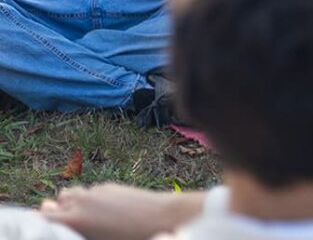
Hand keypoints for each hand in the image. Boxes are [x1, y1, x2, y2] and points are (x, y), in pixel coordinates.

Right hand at [41, 183, 191, 239]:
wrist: (161, 217)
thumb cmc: (130, 237)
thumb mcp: (95, 238)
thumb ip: (74, 228)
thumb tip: (57, 216)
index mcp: (73, 219)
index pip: (42, 216)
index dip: (42, 222)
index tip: (48, 229)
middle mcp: (80, 201)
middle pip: (53, 203)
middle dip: (55, 212)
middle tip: (66, 224)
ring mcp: (95, 191)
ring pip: (71, 193)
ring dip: (71, 202)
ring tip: (83, 215)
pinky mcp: (109, 186)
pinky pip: (91, 191)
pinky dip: (90, 199)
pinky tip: (104, 210)